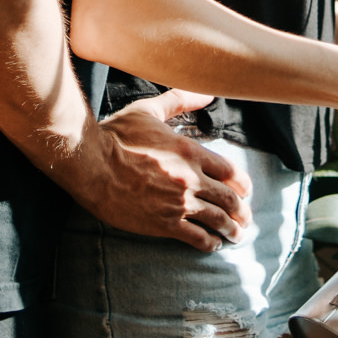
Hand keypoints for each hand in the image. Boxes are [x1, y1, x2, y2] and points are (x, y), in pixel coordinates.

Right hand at [59, 88, 253, 250]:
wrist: (91, 164)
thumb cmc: (117, 135)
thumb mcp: (150, 111)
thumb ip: (180, 100)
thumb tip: (206, 93)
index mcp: (190, 152)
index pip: (230, 171)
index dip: (242, 184)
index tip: (245, 191)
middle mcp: (190, 179)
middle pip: (229, 199)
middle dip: (241, 211)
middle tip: (245, 218)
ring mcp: (178, 203)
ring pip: (217, 220)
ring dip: (231, 230)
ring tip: (236, 235)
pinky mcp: (164, 223)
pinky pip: (196, 237)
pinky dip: (209, 243)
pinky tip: (213, 245)